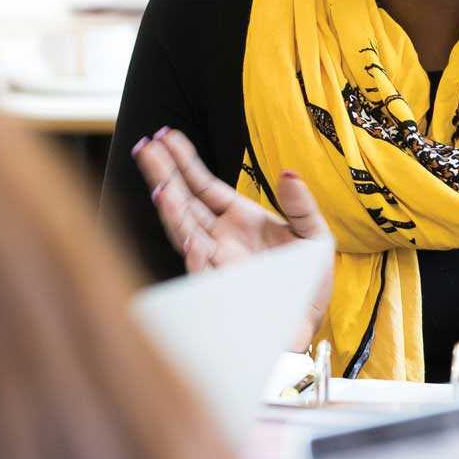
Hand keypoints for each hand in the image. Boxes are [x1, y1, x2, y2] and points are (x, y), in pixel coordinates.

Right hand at [132, 127, 332, 349]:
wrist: (310, 322)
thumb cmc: (306, 280)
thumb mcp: (313, 235)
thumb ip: (301, 205)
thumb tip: (288, 173)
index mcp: (238, 219)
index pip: (203, 184)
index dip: (184, 161)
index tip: (165, 135)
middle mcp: (219, 237)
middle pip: (185, 201)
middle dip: (164, 175)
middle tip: (145, 146)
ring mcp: (217, 262)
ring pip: (185, 231)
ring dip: (172, 211)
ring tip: (161, 188)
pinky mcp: (223, 287)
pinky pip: (203, 269)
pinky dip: (193, 254)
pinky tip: (187, 240)